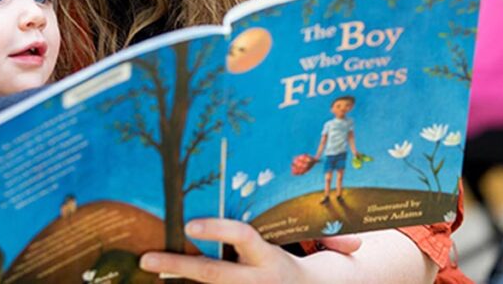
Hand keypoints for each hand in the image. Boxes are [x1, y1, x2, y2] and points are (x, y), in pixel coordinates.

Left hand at [139, 219, 378, 282]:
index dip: (218, 231)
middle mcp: (256, 283)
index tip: (190, 224)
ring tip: (149, 265)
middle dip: (177, 266)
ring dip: (176, 279)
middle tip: (146, 259)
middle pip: (211, 274)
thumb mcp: (317, 250)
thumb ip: (333, 242)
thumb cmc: (305, 266)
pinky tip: (168, 280)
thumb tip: (357, 244)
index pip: (243, 239)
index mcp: (273, 262)